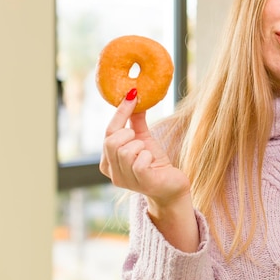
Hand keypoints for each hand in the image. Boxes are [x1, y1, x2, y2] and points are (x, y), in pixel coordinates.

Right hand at [99, 89, 190, 209]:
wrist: (172, 186)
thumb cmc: (155, 163)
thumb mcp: (143, 139)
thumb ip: (135, 122)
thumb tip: (133, 96)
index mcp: (108, 161)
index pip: (108, 132)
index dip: (120, 113)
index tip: (132, 94)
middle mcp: (111, 173)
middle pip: (112, 141)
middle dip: (130, 135)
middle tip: (141, 142)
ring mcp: (124, 180)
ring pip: (125, 151)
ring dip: (141, 147)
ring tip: (147, 154)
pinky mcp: (140, 183)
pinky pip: (139, 161)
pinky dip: (148, 156)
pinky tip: (152, 163)